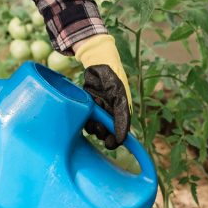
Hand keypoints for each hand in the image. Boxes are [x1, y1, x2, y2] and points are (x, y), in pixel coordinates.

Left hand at [74, 34, 129, 148]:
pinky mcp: (88, 107)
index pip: (118, 136)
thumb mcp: (120, 99)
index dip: (114, 142)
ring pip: (94, 129)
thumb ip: (122, 119)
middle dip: (102, 133)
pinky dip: (87, 116)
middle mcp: (110, 116)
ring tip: (96, 111)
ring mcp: (99, 112)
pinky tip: (92, 105)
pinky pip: (85, 119)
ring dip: (93, 125)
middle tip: (99, 126)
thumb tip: (121, 139)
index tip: (109, 142)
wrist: (99, 64)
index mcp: (121, 115)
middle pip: (104, 134)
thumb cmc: (114, 80)